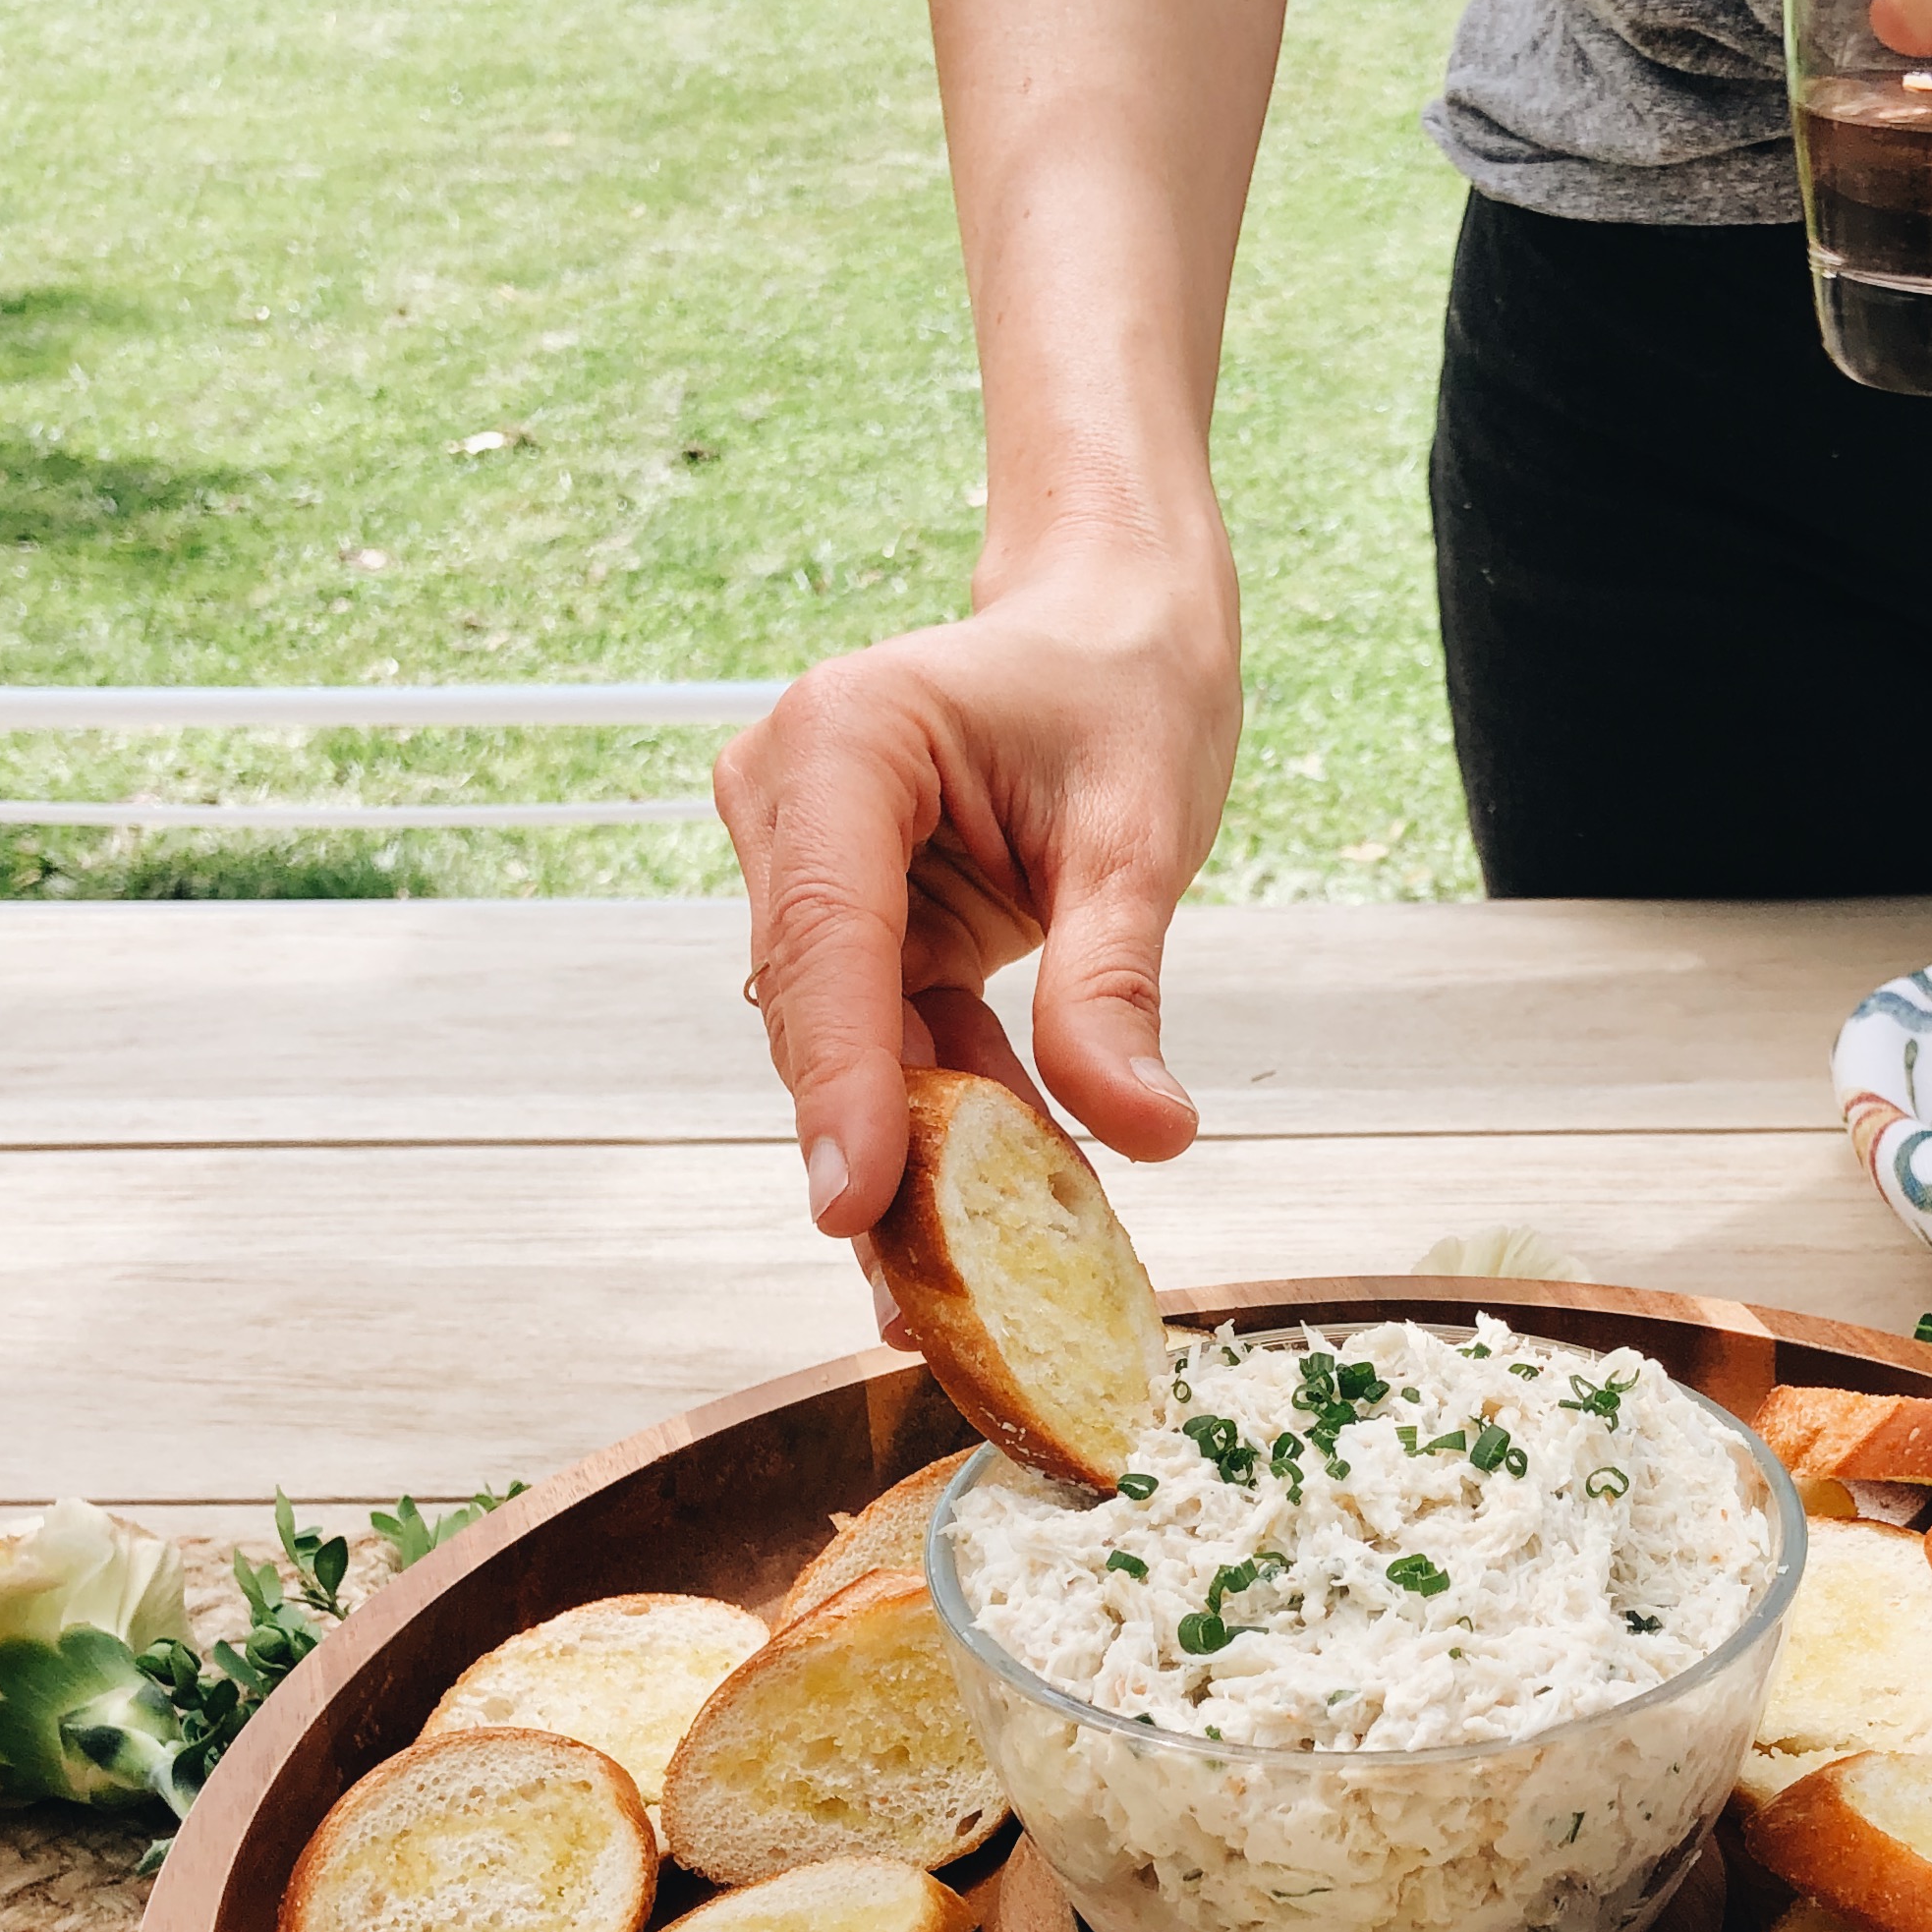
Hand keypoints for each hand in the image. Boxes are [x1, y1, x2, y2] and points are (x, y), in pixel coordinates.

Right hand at [713, 530, 1240, 1237]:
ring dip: (909, 1155)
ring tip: (960, 1295)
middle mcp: (791, 802)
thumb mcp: (1140, 835)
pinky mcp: (847, 921)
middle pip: (818, 1014)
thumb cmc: (1122, 691)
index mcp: (843, 745)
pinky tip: (985, 1217)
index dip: (840, 1085)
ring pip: (843, 1047)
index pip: (826, 942)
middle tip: (929, 1299)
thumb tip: (1138, 1132)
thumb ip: (1116, 984)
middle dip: (877, 1150)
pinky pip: (885, 1043)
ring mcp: (804, 864)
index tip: (856, 1204)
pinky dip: (941, 1121)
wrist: (1110, 632)